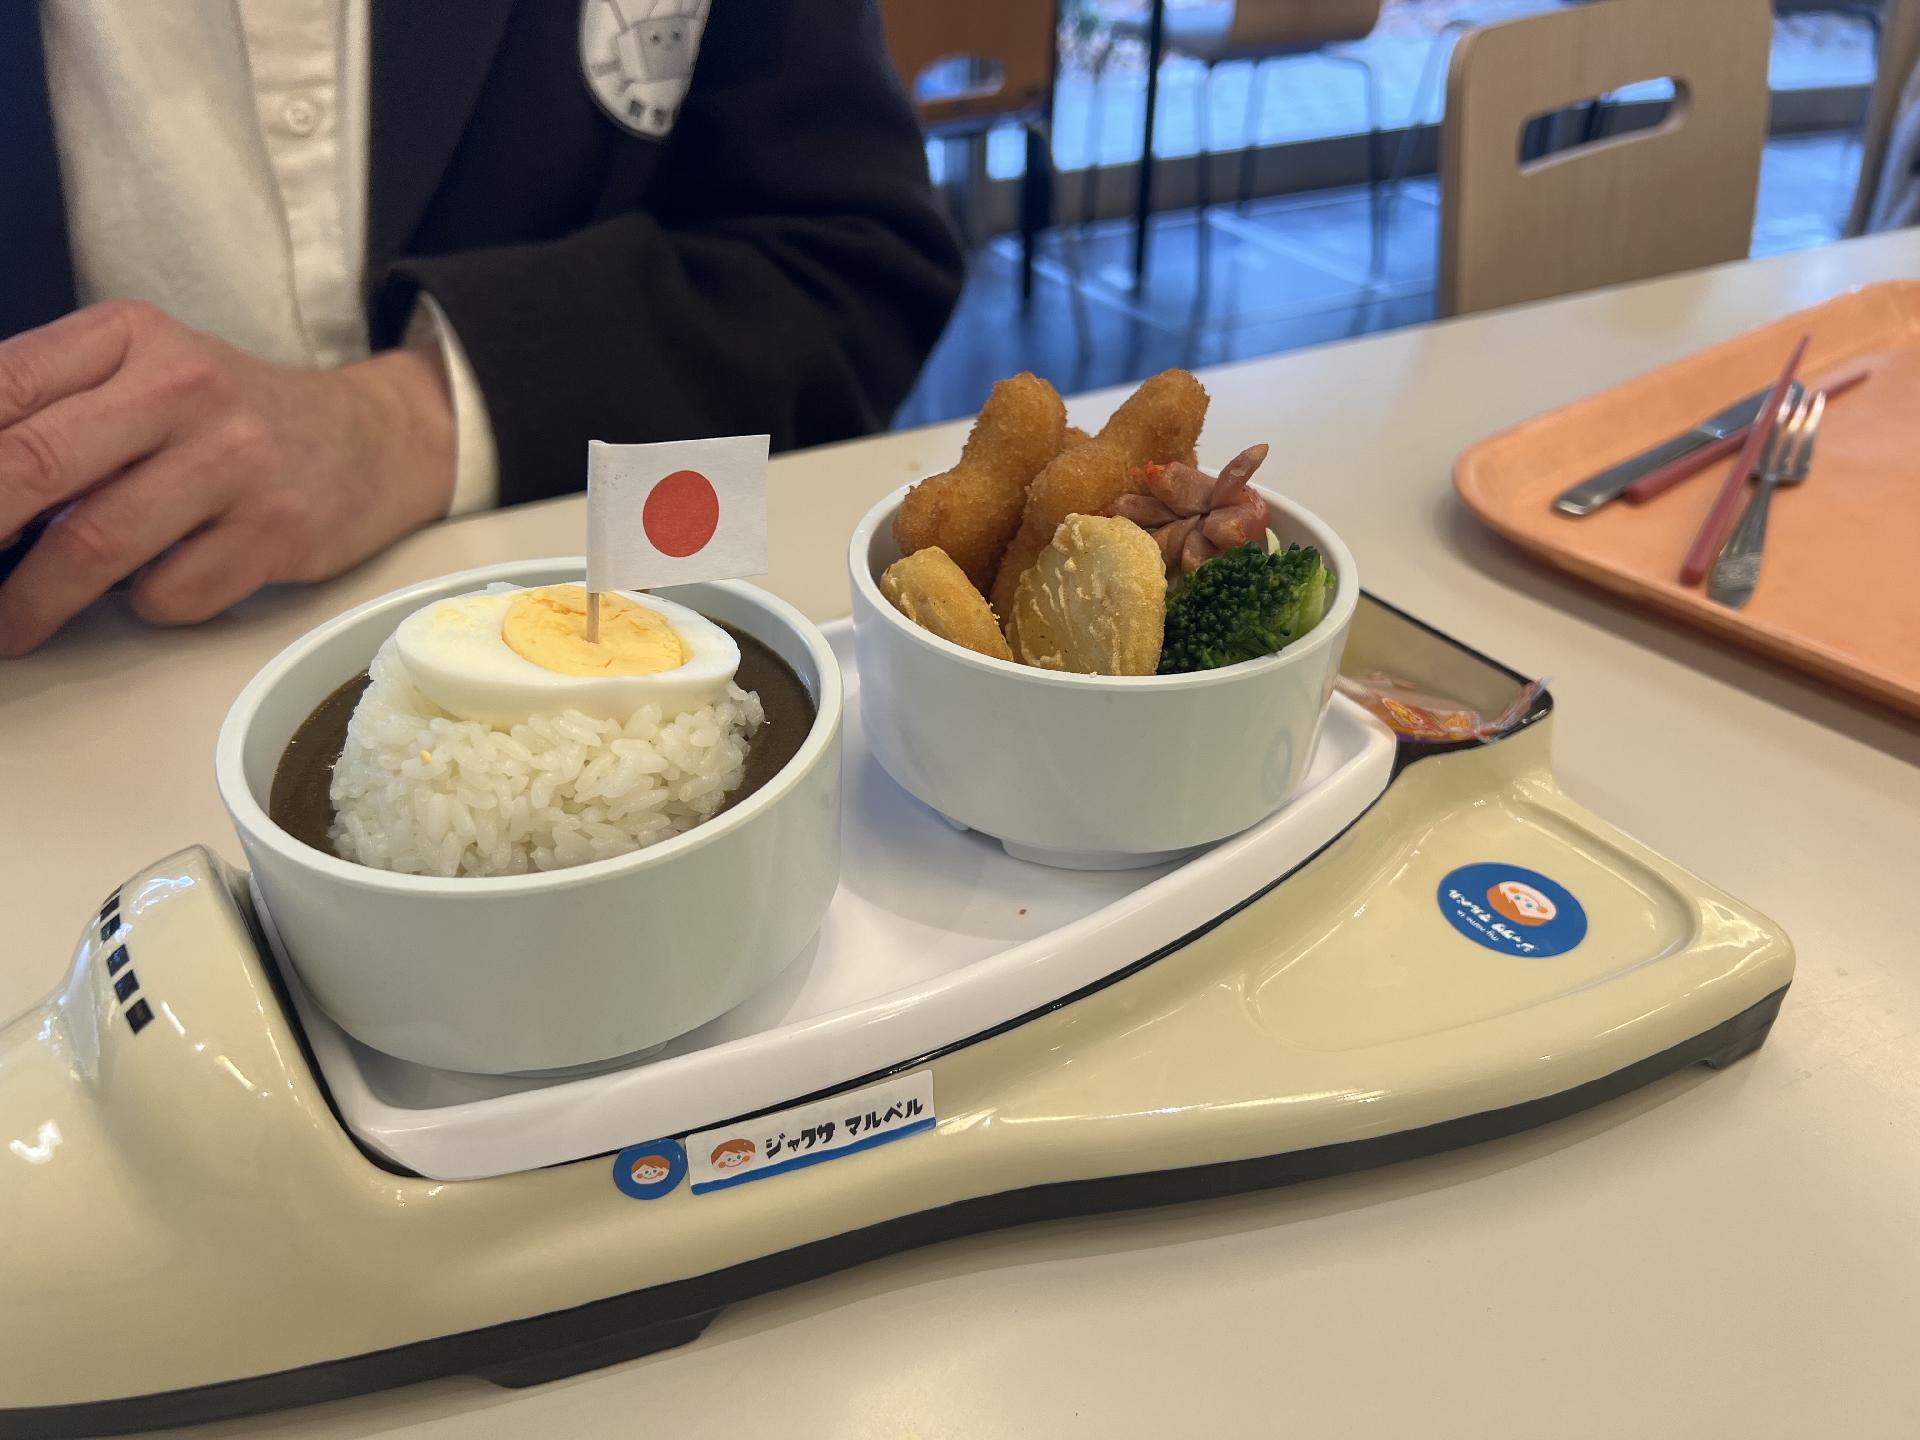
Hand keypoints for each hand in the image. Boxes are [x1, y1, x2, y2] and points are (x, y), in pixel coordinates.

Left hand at [0, 300, 454, 655]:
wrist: (372, 439)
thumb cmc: (230, 417)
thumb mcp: (142, 371)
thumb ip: (53, 407)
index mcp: (128, 337)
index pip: (2, 385)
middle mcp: (183, 389)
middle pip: (32, 462)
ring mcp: (235, 462)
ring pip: (95, 545)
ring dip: (33, 602)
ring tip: (9, 628)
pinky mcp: (276, 532)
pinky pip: (172, 593)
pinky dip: (145, 605)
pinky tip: (153, 587)